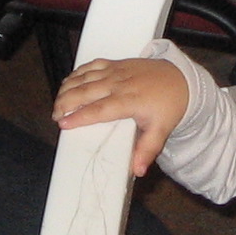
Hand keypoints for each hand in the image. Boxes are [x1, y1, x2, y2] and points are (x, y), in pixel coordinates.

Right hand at [53, 57, 190, 176]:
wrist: (180, 79)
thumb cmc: (169, 106)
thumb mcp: (161, 131)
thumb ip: (147, 150)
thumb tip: (138, 171)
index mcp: (129, 101)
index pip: (99, 110)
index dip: (79, 116)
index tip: (62, 123)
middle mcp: (119, 83)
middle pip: (85, 91)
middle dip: (65, 102)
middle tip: (55, 116)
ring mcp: (116, 71)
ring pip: (84, 76)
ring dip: (67, 88)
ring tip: (57, 103)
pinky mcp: (115, 63)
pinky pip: (91, 65)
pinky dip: (77, 73)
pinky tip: (68, 82)